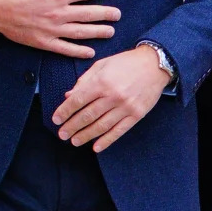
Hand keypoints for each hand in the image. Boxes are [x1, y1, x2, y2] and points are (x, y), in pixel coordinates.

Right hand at [0, 0, 120, 56]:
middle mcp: (58, 13)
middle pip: (89, 14)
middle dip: (106, 14)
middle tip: (118, 15)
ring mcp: (52, 29)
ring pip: (81, 32)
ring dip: (98, 32)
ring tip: (110, 32)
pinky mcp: (43, 42)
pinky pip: (65, 48)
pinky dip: (79, 51)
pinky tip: (90, 51)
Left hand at [53, 46, 169, 151]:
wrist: (155, 64)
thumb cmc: (126, 63)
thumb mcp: (102, 65)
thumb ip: (84, 80)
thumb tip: (69, 96)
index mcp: (102, 82)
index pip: (78, 100)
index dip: (65, 111)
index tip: (56, 119)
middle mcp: (113, 96)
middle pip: (87, 116)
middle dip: (72, 126)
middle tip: (62, 134)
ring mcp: (125, 107)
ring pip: (101, 126)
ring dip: (86, 135)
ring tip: (75, 141)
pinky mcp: (136, 115)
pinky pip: (119, 131)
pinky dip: (106, 141)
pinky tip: (96, 147)